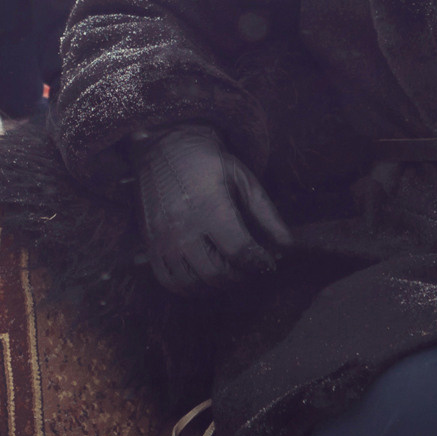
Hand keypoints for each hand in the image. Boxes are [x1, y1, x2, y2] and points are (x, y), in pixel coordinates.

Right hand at [133, 123, 291, 294]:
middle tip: (250, 268)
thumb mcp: (243, 179)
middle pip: (217, 273)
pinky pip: (168, 281)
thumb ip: (266, 214)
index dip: (260, 263)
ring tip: (229, 271)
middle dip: (241, 276)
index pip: (239, 250)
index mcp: (209, 206)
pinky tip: (203, 276)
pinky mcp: (149, 244)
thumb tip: (287, 247)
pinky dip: (189, 287)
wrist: (163, 148)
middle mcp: (182, 226)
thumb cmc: (208, 162)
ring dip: (217, 285)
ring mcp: (162, 239)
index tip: (268, 263)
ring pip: (192, 283)